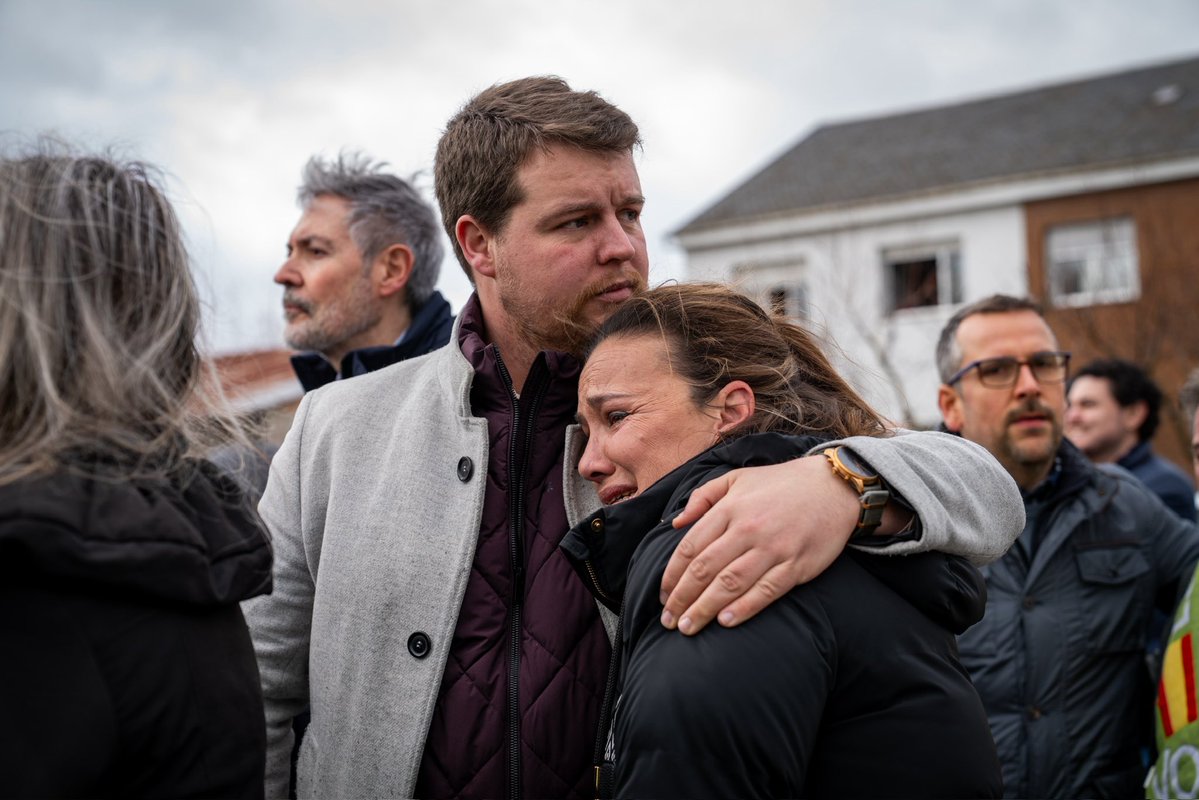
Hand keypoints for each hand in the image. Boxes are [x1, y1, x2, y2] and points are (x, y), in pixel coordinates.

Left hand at [660, 455, 858, 634]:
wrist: (833, 486)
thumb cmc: (780, 483)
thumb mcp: (736, 478)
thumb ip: (703, 497)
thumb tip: (676, 523)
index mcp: (730, 509)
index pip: (691, 548)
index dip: (672, 575)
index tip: (662, 595)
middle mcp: (748, 529)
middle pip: (705, 570)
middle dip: (682, 598)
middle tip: (669, 620)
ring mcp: (774, 548)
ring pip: (730, 584)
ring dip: (705, 609)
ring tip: (688, 627)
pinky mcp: (797, 564)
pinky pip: (766, 590)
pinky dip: (744, 608)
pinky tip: (725, 622)